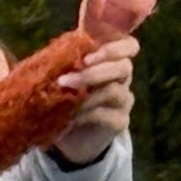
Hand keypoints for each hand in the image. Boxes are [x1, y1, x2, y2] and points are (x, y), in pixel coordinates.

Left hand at [53, 36, 137, 163]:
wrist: (74, 134)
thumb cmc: (68, 97)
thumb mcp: (66, 77)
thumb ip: (66, 63)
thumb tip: (51, 56)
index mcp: (112, 60)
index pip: (129, 46)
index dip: (115, 47)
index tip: (87, 57)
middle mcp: (122, 78)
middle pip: (123, 67)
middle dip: (94, 72)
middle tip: (65, 80)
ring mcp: (124, 100)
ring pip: (114, 90)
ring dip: (86, 94)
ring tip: (63, 98)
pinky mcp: (120, 121)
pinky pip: (107, 115)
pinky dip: (86, 115)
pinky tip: (70, 118)